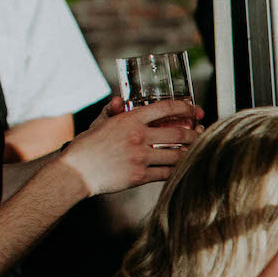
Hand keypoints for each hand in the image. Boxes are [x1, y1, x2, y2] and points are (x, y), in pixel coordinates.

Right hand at [56, 94, 200, 195]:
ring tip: (197, 149)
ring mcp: (140, 158)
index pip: (165, 108)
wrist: (76, 171)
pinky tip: (183, 166)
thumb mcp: (99, 123)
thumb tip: (121, 100)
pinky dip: (178, 169)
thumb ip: (113, 111)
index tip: (194, 109)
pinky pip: (167, 172)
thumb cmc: (87, 146)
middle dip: (196, 133)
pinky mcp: (140, 176)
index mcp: (129, 120)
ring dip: (191, 152)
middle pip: (179, 134)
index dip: (184, 108)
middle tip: (202, 133)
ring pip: (177, 155)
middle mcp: (138, 137)